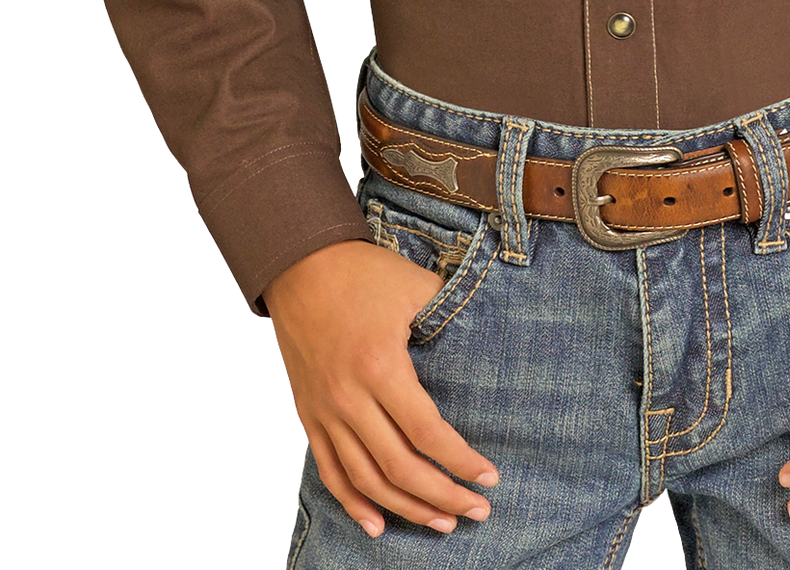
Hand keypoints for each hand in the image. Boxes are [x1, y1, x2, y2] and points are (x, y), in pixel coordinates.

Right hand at [264, 239, 498, 539]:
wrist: (299, 265)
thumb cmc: (364, 273)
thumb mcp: (414, 286)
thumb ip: (449, 313)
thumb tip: (486, 336)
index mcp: (380, 366)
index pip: (426, 432)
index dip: (460, 461)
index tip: (490, 476)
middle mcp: (349, 397)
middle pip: (399, 467)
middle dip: (442, 496)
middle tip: (477, 511)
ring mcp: (324, 410)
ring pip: (366, 478)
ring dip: (405, 508)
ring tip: (441, 523)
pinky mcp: (309, 414)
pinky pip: (328, 471)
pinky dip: (352, 503)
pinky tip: (376, 525)